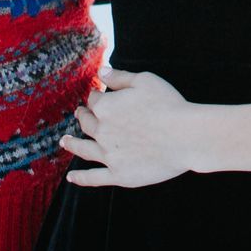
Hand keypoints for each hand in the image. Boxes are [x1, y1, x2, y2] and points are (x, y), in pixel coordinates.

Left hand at [60, 68, 199, 188]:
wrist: (186, 137)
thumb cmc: (169, 105)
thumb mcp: (144, 80)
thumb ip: (119, 77)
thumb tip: (100, 71)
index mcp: (105, 107)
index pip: (94, 100)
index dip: (96, 96)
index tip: (98, 95)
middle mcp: (102, 131)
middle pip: (87, 123)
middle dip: (83, 116)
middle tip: (80, 114)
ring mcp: (109, 155)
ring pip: (84, 149)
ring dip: (72, 144)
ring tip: (64, 141)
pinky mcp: (119, 175)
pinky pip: (94, 178)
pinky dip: (81, 178)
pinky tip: (71, 178)